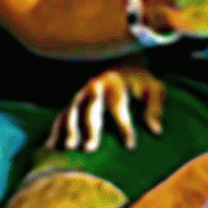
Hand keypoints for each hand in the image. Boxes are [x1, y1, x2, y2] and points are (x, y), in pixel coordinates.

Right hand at [50, 60, 165, 151]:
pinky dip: (55, 129)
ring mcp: (81, 93)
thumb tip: (156, 131)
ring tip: (70, 147)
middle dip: (90, 128)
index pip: (119, 107)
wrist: (121, 58)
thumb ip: (156, 107)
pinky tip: (51, 146)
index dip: (124, 127)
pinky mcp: (74, 100)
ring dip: (69, 128)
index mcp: (115, 83)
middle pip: (90, 109)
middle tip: (90, 148)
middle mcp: (95, 87)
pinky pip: (61, 114)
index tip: (130, 146)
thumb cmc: (140, 79)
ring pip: (71, 110)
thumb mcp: (153, 87)